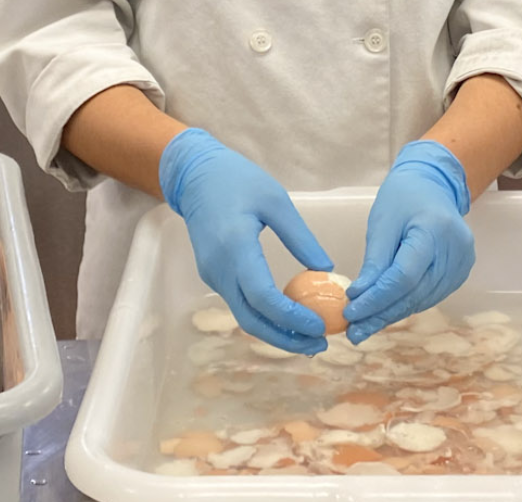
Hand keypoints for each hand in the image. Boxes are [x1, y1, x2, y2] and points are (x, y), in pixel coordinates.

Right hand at [159, 128, 331, 353]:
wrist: (196, 176)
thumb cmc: (239, 180)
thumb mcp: (276, 201)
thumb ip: (299, 237)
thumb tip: (325, 269)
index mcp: (235, 246)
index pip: (261, 296)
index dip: (291, 317)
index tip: (319, 326)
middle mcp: (219, 268)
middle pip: (251, 319)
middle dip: (285, 338)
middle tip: (320, 344)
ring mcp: (212, 274)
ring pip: (244, 316)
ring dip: (275, 331)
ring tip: (309, 336)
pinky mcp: (212, 275)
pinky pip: (239, 304)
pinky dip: (264, 316)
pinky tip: (288, 315)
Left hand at [342, 140, 473, 343]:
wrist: (433, 184)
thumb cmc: (403, 198)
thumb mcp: (382, 223)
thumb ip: (374, 262)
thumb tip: (359, 298)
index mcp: (435, 229)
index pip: (404, 276)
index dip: (377, 299)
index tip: (350, 312)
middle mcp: (456, 250)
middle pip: (414, 293)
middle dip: (380, 314)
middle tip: (352, 331)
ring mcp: (463, 263)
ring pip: (422, 300)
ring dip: (392, 314)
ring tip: (363, 326)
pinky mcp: (461, 272)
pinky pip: (430, 295)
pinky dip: (406, 304)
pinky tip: (384, 312)